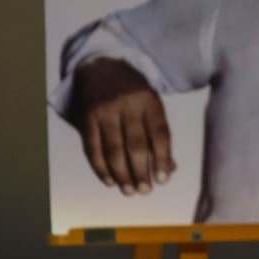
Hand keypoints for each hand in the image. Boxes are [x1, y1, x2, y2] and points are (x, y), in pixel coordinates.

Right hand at [67, 57, 175, 194]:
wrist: (102, 66)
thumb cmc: (134, 93)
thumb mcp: (152, 104)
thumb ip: (159, 133)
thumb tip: (170, 169)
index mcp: (150, 101)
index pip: (160, 134)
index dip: (162, 159)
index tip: (163, 180)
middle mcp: (128, 106)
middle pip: (136, 145)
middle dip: (141, 172)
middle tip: (145, 191)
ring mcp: (106, 111)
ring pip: (113, 150)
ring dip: (122, 175)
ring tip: (129, 191)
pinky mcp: (88, 117)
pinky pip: (93, 148)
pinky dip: (101, 168)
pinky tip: (110, 181)